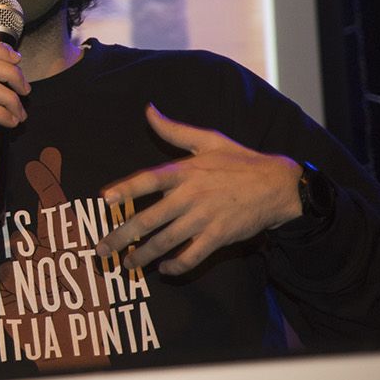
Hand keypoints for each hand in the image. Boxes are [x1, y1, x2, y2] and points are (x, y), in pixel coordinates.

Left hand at [99, 104, 302, 275]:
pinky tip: (165, 269)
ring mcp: (204, 218)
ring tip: (126, 264)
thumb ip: (174, 130)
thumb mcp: (207, 140)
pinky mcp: (219, 236)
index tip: (104, 199)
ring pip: (167, 241)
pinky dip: (178, 265)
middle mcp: (191, 196)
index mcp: (185, 172)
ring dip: (143, 255)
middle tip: (101, 249)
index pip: (149, 180)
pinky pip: (194, 255)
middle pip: (150, 219)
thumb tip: (148, 110)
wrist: (278, 185)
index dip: (126, 188)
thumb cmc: (239, 160)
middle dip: (122, 236)